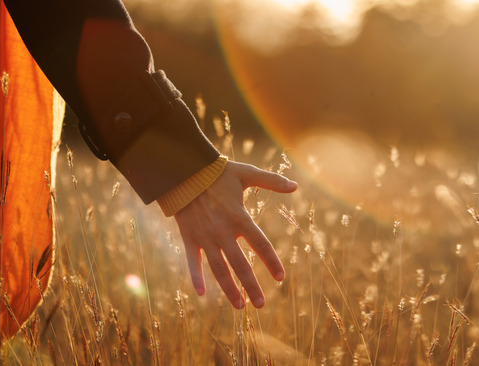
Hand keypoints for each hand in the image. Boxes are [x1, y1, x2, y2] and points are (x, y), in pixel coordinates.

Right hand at [174, 160, 297, 307]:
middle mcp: (223, 231)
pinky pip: (192, 262)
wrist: (183, 171)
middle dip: (251, 286)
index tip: (280, 278)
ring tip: (239, 306)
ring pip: (219, 269)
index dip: (272, 262)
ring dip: (229, 289)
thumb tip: (295, 186)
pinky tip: (202, 294)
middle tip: (260, 304)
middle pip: (240, 265)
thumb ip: (272, 181)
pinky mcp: (189, 237)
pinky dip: (196, 277)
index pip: (261, 244)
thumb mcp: (246, 174)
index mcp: (239, 217)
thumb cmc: (217, 172)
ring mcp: (205, 237)